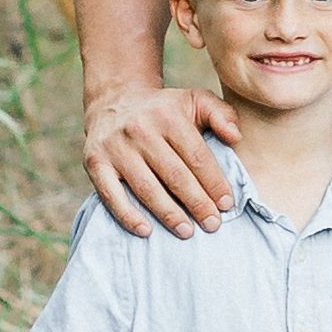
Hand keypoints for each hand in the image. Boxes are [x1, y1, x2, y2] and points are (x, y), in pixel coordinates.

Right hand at [83, 78, 237, 238]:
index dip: (214, 182)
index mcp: (168, 116)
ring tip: (187, 232)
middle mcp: (140, 130)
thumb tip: (236, 137)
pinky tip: (146, 231)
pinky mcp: (96, 163)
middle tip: (212, 224)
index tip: (227, 204)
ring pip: (147, 188)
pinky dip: (127, 215)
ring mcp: (116, 148)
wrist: (114, 101)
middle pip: (174, 175)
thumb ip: (221, 114)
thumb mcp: (195, 100)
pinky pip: (111, 194)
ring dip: (168, 214)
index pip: (196, 156)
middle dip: (197, 203)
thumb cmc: (164, 109)